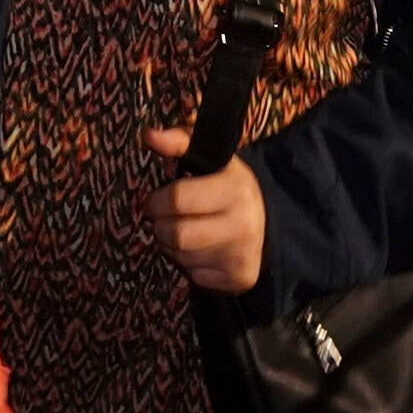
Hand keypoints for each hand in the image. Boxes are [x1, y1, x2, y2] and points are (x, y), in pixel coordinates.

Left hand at [141, 126, 269, 293]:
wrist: (264, 221)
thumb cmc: (224, 186)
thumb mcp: (208, 158)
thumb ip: (178, 142)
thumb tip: (148, 135)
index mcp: (235, 186)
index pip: (177, 199)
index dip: (156, 201)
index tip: (154, 201)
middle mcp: (244, 221)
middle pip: (175, 235)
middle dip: (160, 228)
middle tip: (164, 220)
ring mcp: (243, 252)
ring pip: (182, 259)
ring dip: (173, 248)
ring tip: (184, 233)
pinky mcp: (240, 277)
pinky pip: (195, 277)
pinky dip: (189, 267)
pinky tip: (200, 251)